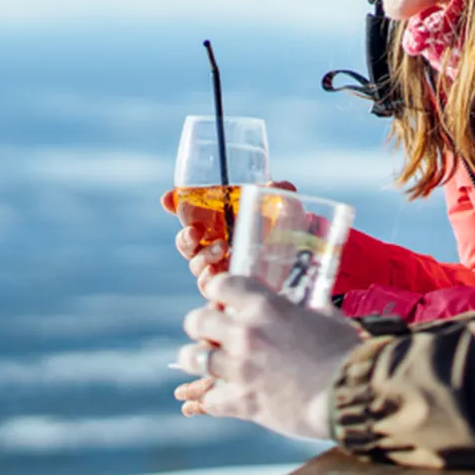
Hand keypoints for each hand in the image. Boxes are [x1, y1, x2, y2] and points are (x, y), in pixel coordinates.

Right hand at [160, 181, 298, 285]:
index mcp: (223, 222)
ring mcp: (223, 269)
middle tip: (194, 233)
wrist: (306, 267)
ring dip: (201, 258)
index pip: (191, 212)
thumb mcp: (289, 211)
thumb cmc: (292, 235)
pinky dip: (209, 282)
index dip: (175, 204)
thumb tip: (275, 183)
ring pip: (197, 266)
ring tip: (220, 249)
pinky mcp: (230, 291)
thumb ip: (283, 193)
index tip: (167, 199)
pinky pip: (209, 290)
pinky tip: (217, 275)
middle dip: (184, 238)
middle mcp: (218, 245)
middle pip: (187, 243)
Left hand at [176, 273, 360, 440]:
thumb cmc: (346, 352)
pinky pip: (209, 399)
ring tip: (202, 362)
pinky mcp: (243, 402)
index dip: (218, 291)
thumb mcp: (325, 317)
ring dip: (196, 359)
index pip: (221, 284)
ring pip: (193, 358)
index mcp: (265, 306)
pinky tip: (219, 397)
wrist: (355, 393)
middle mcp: (246, 333)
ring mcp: (241, 369)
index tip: (220, 298)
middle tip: (209, 332)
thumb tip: (300, 304)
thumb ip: (302, 309)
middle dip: (200, 325)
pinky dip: (212, 399)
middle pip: (196, 320)